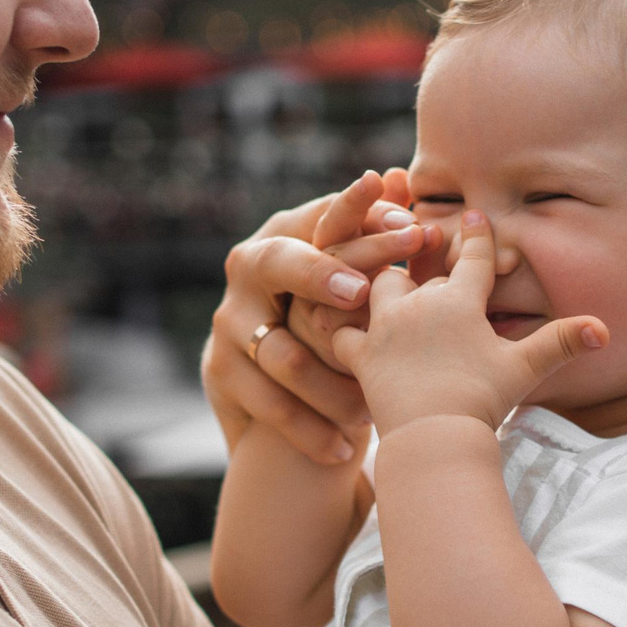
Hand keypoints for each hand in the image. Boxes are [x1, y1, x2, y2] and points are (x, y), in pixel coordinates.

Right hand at [206, 178, 429, 463]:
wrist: (279, 383)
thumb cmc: (334, 313)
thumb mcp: (356, 271)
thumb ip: (379, 228)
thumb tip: (404, 177)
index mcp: (285, 235)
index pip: (320, 217)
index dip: (356, 214)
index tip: (404, 224)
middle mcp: (249, 270)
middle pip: (281, 265)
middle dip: (322, 274)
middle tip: (361, 294)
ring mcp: (230, 323)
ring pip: (282, 352)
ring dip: (331, 382)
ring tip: (373, 406)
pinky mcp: (222, 373)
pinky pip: (268, 403)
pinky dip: (309, 427)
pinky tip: (346, 448)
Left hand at [329, 211, 607, 434]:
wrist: (436, 437)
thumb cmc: (483, 401)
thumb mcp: (525, 369)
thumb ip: (561, 342)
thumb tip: (604, 330)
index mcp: (459, 302)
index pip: (473, 258)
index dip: (478, 236)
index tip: (475, 214)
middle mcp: (418, 305)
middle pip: (418, 267)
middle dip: (422, 254)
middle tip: (422, 241)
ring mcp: (384, 328)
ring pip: (377, 286)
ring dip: (382, 281)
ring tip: (382, 278)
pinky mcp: (359, 356)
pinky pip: (341, 330)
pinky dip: (339, 324)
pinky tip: (334, 319)